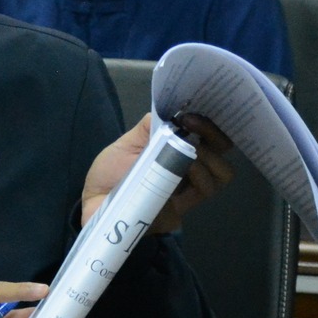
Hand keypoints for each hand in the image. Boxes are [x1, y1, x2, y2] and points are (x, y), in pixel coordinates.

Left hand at [81, 112, 233, 232]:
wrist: (95, 203)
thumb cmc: (109, 173)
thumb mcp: (126, 145)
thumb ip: (148, 128)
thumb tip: (168, 110)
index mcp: (177, 151)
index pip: (209, 137)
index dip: (210, 123)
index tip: (192, 113)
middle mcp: (188, 170)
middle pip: (222, 153)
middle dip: (214, 135)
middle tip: (192, 125)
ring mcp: (187, 189)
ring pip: (221, 173)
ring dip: (209, 156)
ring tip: (189, 148)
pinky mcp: (182, 207)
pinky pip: (206, 190)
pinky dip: (200, 174)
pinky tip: (187, 166)